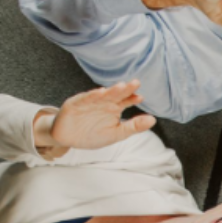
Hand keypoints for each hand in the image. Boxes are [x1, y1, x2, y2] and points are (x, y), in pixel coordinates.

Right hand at [37, 81, 156, 156]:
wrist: (67, 139)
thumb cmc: (92, 135)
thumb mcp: (115, 134)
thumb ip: (133, 127)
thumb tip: (153, 120)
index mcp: (114, 108)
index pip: (126, 101)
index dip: (132, 98)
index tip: (140, 97)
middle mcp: (103, 102)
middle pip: (116, 94)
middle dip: (125, 89)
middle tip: (135, 83)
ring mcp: (89, 101)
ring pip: (101, 95)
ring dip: (110, 91)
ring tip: (121, 87)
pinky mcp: (75, 103)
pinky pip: (85, 99)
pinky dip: (92, 96)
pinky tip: (100, 93)